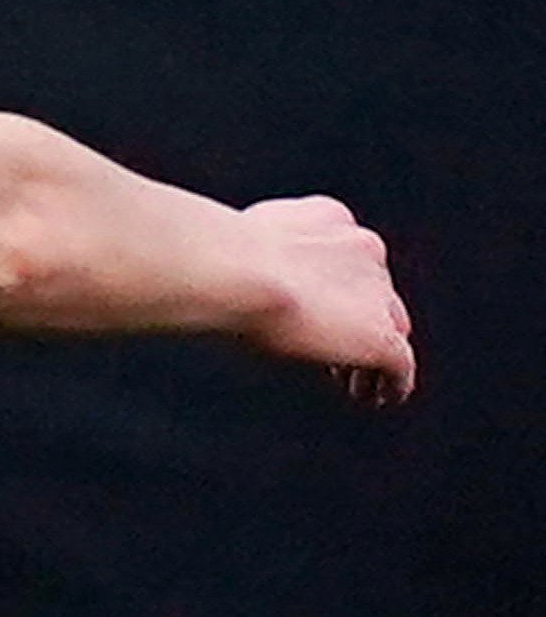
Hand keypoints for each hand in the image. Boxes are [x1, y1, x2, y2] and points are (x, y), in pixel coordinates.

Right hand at [237, 195, 414, 402]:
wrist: (232, 269)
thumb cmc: (217, 258)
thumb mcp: (241, 244)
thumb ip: (258, 256)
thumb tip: (237, 281)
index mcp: (329, 218)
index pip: (349, 257)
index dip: (336, 288)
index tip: (318, 309)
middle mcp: (363, 249)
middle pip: (377, 293)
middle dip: (358, 319)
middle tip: (335, 350)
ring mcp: (377, 292)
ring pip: (391, 328)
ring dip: (371, 354)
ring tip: (354, 382)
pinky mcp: (379, 334)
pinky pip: (400, 367)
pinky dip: (390, 384)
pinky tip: (374, 397)